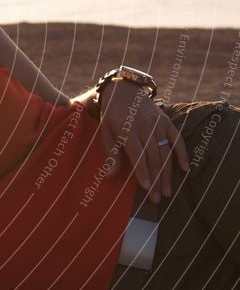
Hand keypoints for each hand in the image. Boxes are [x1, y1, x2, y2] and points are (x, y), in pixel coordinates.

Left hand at [97, 80, 189, 202]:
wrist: (123, 90)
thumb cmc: (111, 115)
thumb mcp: (105, 132)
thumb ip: (111, 153)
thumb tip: (110, 176)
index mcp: (127, 131)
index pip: (138, 156)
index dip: (143, 173)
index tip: (147, 189)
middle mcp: (145, 127)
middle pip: (153, 157)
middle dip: (156, 179)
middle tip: (158, 198)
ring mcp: (158, 124)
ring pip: (166, 152)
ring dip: (168, 173)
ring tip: (168, 191)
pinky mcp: (167, 121)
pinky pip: (178, 139)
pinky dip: (182, 153)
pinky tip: (185, 169)